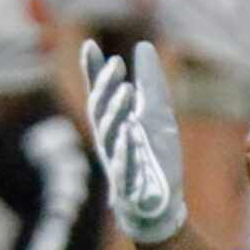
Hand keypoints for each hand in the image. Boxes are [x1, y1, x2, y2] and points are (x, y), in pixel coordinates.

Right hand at [81, 39, 187, 243]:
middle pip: (101, 111)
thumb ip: (149, 84)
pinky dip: (125, 151)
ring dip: (117, 113)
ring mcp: (118, 164)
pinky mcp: (130, 187)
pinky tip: (130, 135)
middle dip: (106, 88)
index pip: (100, 94)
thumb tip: (143, 45)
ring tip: (127, 92)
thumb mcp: (156, 116)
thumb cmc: (154, 158)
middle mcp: (110, 142)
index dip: (93, 71)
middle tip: (118, 65)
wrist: (160, 205)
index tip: (90, 45)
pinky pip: (123, 168)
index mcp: (114, 124)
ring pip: (111, 136)